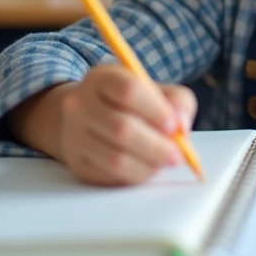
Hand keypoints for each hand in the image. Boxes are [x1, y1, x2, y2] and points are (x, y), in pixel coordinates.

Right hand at [55, 62, 196, 185]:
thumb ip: (177, 101)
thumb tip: (182, 127)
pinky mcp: (77, 163)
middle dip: (155, 146)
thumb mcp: (154, 90)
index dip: (154, 110)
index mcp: (102, 78)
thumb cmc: (129, 103)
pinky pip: (110, 176)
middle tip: (177, 155)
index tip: (173, 126)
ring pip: (115, 159)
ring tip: (164, 163)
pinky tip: (146, 167)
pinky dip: (135, 175)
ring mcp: (74, 136)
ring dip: (148, 165)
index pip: (127, 90)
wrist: (86, 118)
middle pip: (121, 128)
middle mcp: (80, 105)